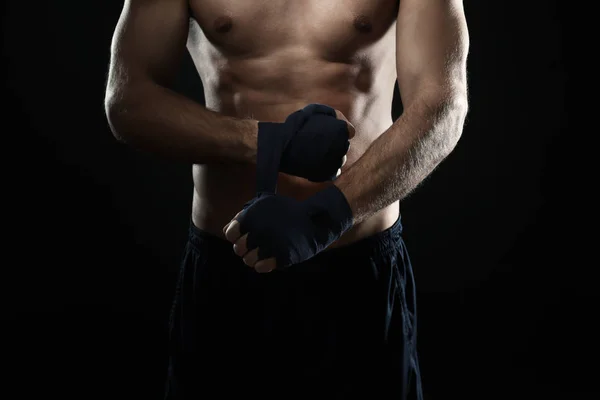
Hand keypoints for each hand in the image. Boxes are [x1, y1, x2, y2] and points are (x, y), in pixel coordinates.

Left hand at [222, 185, 353, 272]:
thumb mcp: (265, 204)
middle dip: (245, 248)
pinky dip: (263, 264)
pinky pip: (260, 267)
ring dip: (254, 258)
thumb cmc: (288, 212)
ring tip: (264, 252)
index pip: (230, 233)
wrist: (314, 222)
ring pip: (248, 260)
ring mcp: (270, 244)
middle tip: (256, 245)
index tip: (244, 235)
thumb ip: (245, 214)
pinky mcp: (281, 256)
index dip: (235, 236)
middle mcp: (259, 230)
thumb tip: (227, 229)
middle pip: (238, 248)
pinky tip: (270, 258)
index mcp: (253, 215)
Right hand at [257, 104, 354, 182]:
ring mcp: (336, 162)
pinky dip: (328, 169)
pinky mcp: (328, 174)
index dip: (338, 130)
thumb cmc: (296, 127)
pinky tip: (317, 163)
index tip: (327, 131)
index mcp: (341, 131)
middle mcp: (342, 147)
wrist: (280, 147)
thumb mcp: (315, 111)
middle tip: (317, 142)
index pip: (349, 131)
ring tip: (315, 153)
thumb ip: (334, 115)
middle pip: (344, 146)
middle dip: (335, 144)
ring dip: (332, 156)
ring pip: (340, 159)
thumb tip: (345, 125)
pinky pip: (335, 172)